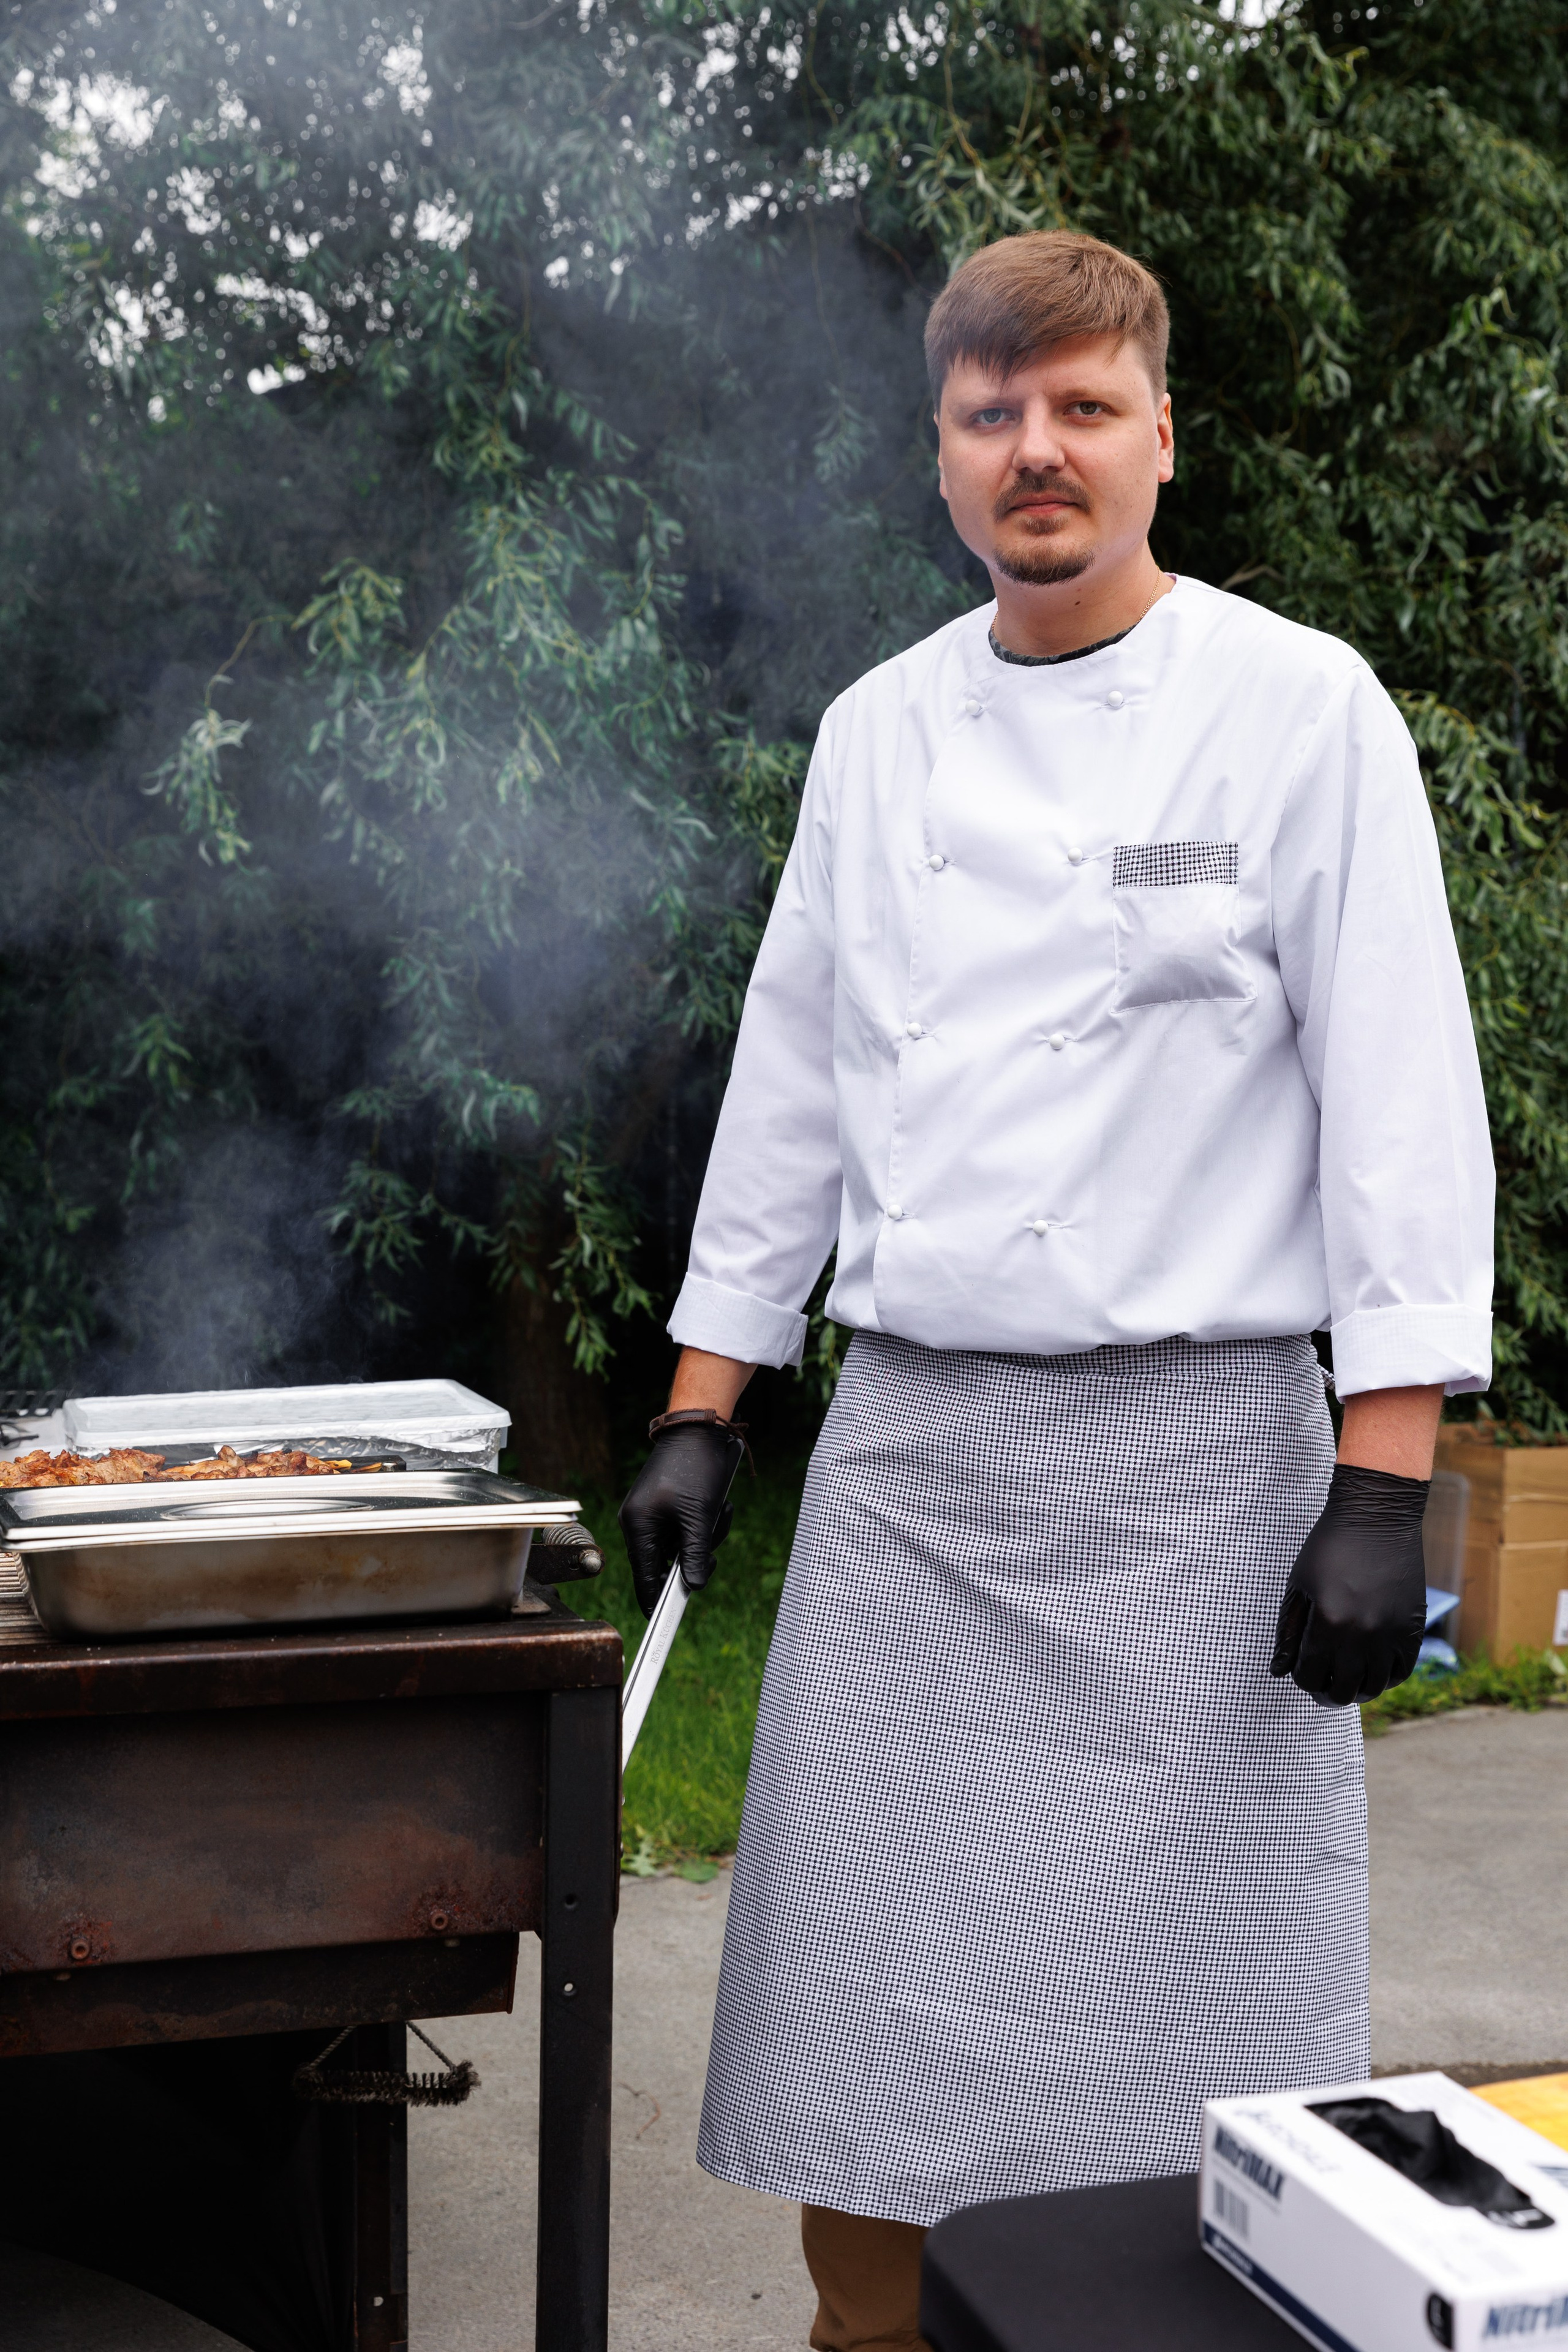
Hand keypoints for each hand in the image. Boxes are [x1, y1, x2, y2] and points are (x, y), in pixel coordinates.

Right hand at [618, 1415, 747, 1616]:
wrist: (698, 1426)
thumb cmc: (695, 1467)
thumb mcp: (700, 1516)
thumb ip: (696, 1555)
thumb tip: (695, 1585)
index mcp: (638, 1525)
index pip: (644, 1576)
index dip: (656, 1600)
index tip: (665, 1621)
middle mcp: (640, 1521)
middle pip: (668, 1562)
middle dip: (697, 1553)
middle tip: (713, 1539)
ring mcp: (653, 1512)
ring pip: (682, 1545)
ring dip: (705, 1535)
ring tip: (717, 1510)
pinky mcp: (667, 1504)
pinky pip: (686, 1528)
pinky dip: (704, 1522)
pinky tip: (716, 1504)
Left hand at [1270, 1462, 1428, 1705]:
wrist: (1377, 1516)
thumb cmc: (1329, 1547)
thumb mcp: (1299, 1586)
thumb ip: (1288, 1632)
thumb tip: (1279, 1671)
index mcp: (1328, 1622)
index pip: (1309, 1676)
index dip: (1301, 1678)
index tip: (1300, 1669)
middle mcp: (1363, 1634)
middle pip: (1343, 1690)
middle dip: (1326, 1692)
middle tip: (1321, 1685)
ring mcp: (1392, 1633)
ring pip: (1374, 1687)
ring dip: (1356, 1690)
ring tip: (1345, 1679)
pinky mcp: (1413, 1628)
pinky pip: (1401, 1672)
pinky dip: (1385, 1678)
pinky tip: (1371, 1669)